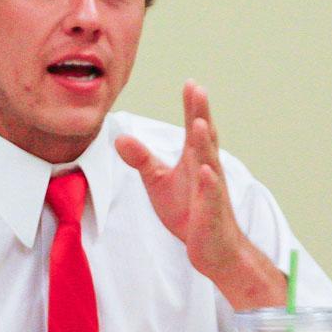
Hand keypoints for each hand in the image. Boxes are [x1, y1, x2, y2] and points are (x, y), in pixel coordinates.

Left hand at [114, 81, 284, 307]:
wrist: (212, 248)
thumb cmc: (189, 211)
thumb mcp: (158, 181)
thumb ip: (142, 159)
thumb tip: (119, 137)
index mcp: (195, 161)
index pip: (193, 129)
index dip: (192, 107)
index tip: (190, 83)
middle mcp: (207, 170)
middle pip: (204, 138)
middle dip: (200, 114)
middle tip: (198, 89)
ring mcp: (211, 191)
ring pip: (209, 163)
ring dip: (204, 143)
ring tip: (198, 122)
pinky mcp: (211, 213)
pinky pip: (211, 197)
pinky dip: (209, 184)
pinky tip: (206, 171)